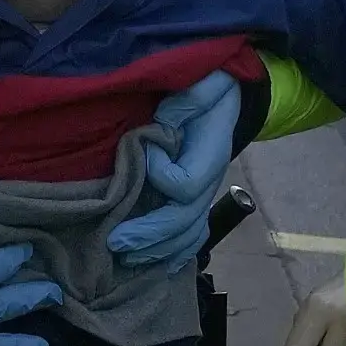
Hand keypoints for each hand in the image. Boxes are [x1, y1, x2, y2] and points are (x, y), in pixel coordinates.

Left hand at [110, 71, 242, 269]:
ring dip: (158, 250)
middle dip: (149, 235)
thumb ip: (187, 101)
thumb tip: (163, 126)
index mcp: (211, 154)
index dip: (161, 175)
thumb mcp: (202, 82)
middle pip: (184, 222)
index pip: (186, 184)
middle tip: (115, 242)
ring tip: (127, 258)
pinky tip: (155, 264)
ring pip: (188, 235)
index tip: (143, 151)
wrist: (230, 92)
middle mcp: (210, 180)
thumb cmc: (210, 84)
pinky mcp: (196, 198)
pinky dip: (174, 253)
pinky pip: (191, 235)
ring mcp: (205, 192)